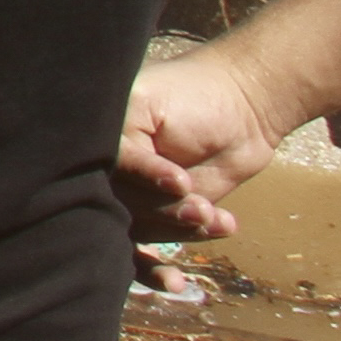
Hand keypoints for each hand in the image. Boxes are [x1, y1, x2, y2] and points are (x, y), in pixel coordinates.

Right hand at [116, 47, 292, 256]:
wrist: (244, 107)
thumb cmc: (192, 93)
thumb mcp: (146, 104)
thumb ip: (123, 144)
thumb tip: (118, 190)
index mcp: (96, 140)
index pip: (96, 175)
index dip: (139, 183)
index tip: (180, 182)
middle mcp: (109, 169)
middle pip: (119, 208)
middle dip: (164, 211)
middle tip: (200, 207)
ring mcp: (136, 193)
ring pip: (142, 228)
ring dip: (181, 226)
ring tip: (211, 213)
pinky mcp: (165, 212)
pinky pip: (163, 240)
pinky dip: (183, 247)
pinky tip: (208, 240)